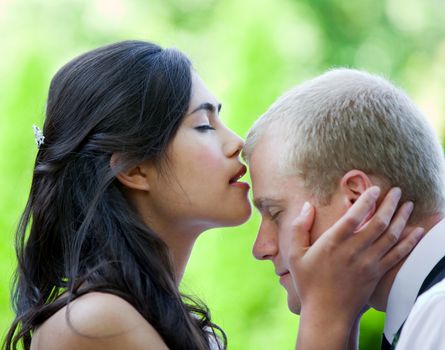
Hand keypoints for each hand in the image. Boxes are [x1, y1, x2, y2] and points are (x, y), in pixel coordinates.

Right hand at [280, 186, 423, 348]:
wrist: (327, 314)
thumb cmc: (308, 282)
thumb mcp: (294, 255)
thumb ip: (298, 228)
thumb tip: (306, 206)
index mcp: (333, 243)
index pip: (354, 216)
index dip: (366, 200)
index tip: (375, 188)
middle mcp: (353, 251)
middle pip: (378, 223)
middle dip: (390, 204)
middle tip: (398, 191)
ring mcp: (368, 263)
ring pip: (390, 236)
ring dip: (402, 218)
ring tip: (409, 204)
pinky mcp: (377, 274)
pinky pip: (397, 255)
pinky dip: (409, 242)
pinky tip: (417, 232)